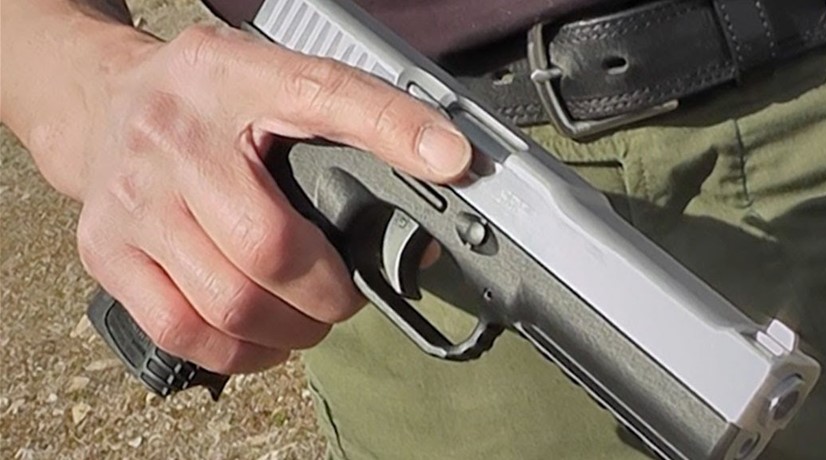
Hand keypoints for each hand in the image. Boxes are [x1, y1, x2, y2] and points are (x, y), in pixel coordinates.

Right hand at [72, 25, 470, 373]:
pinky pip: (181, 328)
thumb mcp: (274, 78)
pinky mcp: (107, 250)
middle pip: (270, 245)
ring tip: (309, 319)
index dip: (392, 129)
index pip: (322, 93)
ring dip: (292, 329)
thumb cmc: (204, 100)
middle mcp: (174, 137)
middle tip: (346, 296)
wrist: (102, 104)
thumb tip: (443, 168)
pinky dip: (239, 352)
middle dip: (329, 292)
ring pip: (230, 302)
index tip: (451, 161)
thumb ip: (352, 117)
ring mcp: (133, 199)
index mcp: (230, 76)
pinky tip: (264, 339)